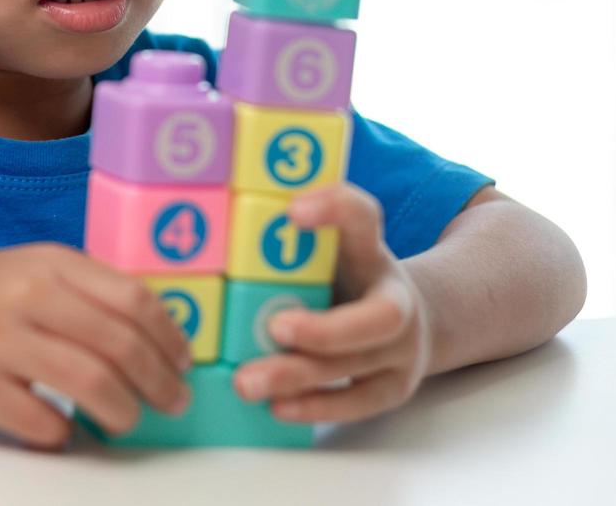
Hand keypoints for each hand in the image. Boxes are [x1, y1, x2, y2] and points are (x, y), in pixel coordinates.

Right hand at [0, 243, 192, 448]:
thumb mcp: (21, 268)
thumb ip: (77, 290)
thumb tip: (147, 333)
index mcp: (45, 261)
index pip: (133, 298)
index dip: (170, 337)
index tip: (183, 361)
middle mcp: (25, 294)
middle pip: (121, 344)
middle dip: (160, 381)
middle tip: (171, 401)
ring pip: (92, 383)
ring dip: (123, 411)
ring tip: (126, 421)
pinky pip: (42, 421)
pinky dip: (65, 434)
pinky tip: (65, 431)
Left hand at [232, 182, 433, 422]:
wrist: (408, 321)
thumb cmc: (344, 279)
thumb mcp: (327, 250)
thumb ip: (285, 241)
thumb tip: (207, 231)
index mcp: (371, 251)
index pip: (363, 217)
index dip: (334, 208)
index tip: (293, 210)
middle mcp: (396, 297)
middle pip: (380, 316)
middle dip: (325, 328)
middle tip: (274, 327)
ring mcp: (403, 347)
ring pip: (359, 363)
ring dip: (300, 374)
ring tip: (248, 381)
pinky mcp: (395, 387)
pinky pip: (359, 403)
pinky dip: (316, 406)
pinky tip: (276, 405)